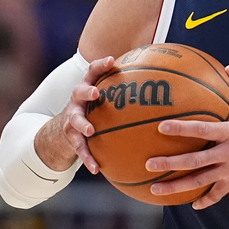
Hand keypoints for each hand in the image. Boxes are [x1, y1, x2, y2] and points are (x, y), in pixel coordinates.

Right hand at [39, 55, 115, 172]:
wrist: (66, 130)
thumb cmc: (96, 109)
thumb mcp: (107, 97)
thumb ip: (126, 90)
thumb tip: (162, 83)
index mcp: (88, 87)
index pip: (92, 71)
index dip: (101, 64)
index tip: (112, 60)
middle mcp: (77, 101)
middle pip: (79, 91)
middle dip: (87, 91)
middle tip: (96, 92)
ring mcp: (71, 119)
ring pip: (74, 120)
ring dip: (82, 124)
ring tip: (90, 131)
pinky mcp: (70, 137)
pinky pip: (79, 148)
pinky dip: (87, 158)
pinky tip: (96, 168)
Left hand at [146, 68, 228, 208]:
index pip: (203, 130)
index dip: (182, 128)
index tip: (161, 127)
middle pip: (194, 161)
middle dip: (170, 163)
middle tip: (148, 164)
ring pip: (199, 181)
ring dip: (176, 186)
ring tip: (155, 188)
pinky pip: (216, 194)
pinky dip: (203, 200)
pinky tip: (191, 204)